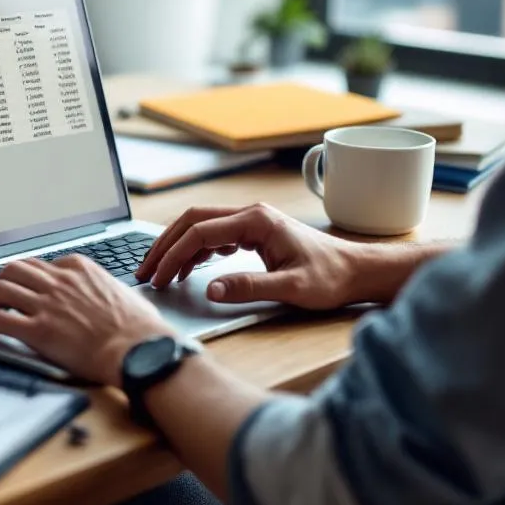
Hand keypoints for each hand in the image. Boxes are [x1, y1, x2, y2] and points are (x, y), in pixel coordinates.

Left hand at [0, 256, 175, 386]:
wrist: (141, 351)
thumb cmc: (141, 330)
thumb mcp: (123, 295)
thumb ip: (105, 289)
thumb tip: (106, 296)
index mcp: (80, 269)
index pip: (43, 264)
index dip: (28, 276)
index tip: (23, 286)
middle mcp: (60, 281)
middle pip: (15, 269)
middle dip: (0, 280)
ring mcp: (47, 304)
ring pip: (1, 289)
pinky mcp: (39, 330)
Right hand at [135, 203, 366, 309]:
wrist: (357, 271)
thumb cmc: (331, 277)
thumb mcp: (291, 288)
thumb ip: (249, 287)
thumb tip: (211, 290)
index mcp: (256, 221)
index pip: (200, 232)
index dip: (173, 254)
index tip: (158, 277)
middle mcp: (251, 215)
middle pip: (192, 221)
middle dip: (165, 245)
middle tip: (146, 271)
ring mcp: (252, 222)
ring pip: (200, 226)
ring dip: (177, 247)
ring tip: (159, 272)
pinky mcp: (254, 233)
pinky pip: (214, 235)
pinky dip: (194, 250)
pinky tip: (188, 269)